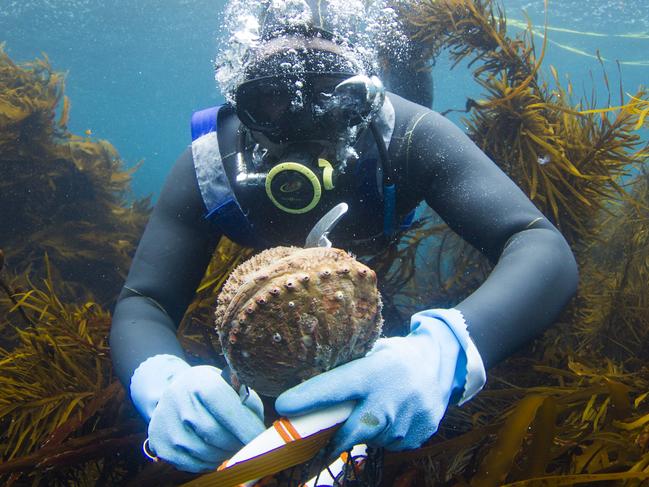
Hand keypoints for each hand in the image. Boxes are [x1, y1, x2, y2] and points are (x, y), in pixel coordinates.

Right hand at [130, 355, 264, 472]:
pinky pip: (195, 464)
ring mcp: (167, 426)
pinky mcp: (162, 446)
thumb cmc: (209, 389)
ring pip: (207, 453)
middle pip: (218, 435)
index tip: (262, 438)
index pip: (228, 410)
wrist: (171, 394)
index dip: (248, 428)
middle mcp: (179, 402)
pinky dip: (211, 462)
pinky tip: (216, 451)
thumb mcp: (228, 383)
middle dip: (238, 444)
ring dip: (226, 454)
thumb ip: (247, 400)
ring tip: (233, 445)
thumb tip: (259, 427)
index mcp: (199, 382)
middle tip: (249, 444)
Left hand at [275, 314, 466, 454]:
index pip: (334, 387)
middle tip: (316, 443)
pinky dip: (386, 435)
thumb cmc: (396, 356)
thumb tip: (307, 388)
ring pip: (372, 440)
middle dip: (331, 440)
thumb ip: (347, 371)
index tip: (283, 407)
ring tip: (375, 410)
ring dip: (365, 433)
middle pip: (350, 431)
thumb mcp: (372, 353)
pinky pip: (392, 444)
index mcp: (373, 371)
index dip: (307, 399)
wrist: (442, 360)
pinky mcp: (420, 433)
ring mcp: (408, 419)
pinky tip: (394, 415)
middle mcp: (390, 398)